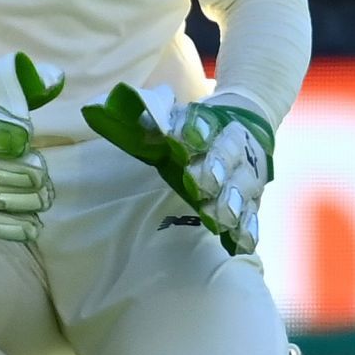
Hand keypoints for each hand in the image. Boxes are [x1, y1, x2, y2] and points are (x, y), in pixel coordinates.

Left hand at [81, 85, 274, 254]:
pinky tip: (240, 242)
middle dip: (215, 168)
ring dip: (232, 202)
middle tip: (198, 182)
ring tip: (218, 217)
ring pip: (244, 186)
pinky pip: (254, 215)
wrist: (244, 122)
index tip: (180, 141)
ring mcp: (248, 173)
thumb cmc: (196, 127)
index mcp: (213, 123)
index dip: (194, 131)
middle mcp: (235, 146)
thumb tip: (99, 113)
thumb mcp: (173, 117)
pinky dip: (248, 229)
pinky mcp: (254, 199)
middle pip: (229, 156)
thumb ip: (147, 122)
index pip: (204, 123)